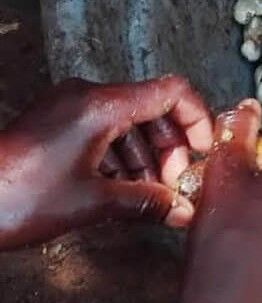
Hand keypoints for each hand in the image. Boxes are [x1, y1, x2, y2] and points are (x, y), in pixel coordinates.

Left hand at [0, 77, 212, 249]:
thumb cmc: (16, 197)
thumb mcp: (93, 204)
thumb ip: (146, 203)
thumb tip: (184, 211)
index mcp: (100, 105)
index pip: (170, 91)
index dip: (197, 119)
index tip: (203, 151)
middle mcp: (85, 96)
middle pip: (151, 106)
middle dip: (171, 146)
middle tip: (175, 185)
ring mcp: (67, 108)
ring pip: (127, 121)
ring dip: (147, 156)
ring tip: (150, 194)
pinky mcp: (54, 124)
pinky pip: (102, 129)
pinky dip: (120, 155)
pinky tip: (121, 189)